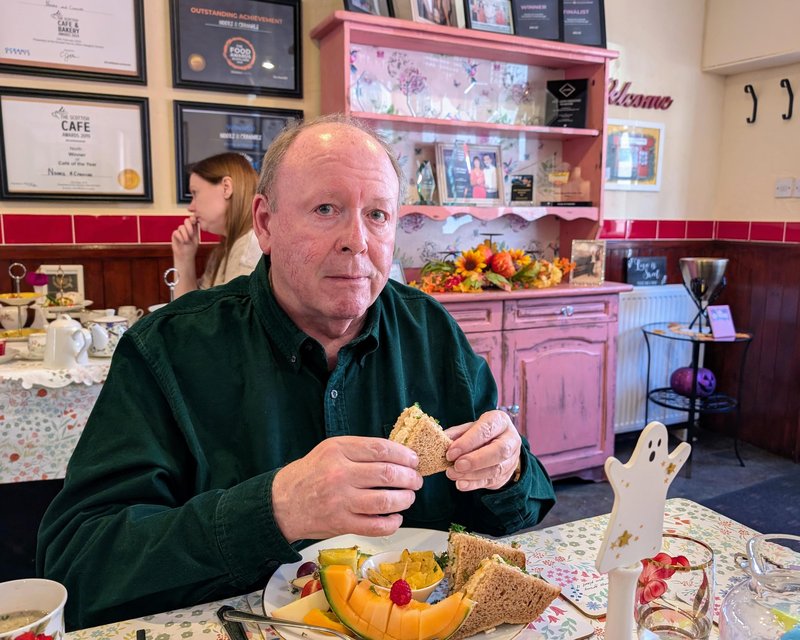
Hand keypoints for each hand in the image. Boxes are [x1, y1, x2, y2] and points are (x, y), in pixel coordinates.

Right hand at [171, 216, 199, 261]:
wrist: (185, 256)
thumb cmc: (191, 248)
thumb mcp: (195, 239)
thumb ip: (195, 231)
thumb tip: (195, 222)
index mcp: (193, 229)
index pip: (193, 220)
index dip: (193, 218)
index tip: (194, 221)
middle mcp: (186, 229)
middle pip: (186, 221)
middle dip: (189, 227)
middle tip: (191, 235)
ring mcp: (180, 231)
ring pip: (181, 227)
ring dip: (185, 235)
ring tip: (187, 242)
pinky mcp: (175, 234)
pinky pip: (176, 232)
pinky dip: (180, 237)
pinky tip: (182, 242)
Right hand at [272, 436, 422, 542]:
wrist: (282, 503)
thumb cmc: (311, 473)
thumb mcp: (329, 449)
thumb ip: (359, 449)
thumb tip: (397, 454)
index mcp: (338, 451)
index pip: (381, 449)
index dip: (404, 455)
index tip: (413, 460)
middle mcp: (340, 475)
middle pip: (387, 474)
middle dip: (410, 477)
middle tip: (416, 480)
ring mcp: (341, 501)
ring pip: (386, 501)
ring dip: (405, 499)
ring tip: (408, 497)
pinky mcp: (341, 524)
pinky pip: (376, 526)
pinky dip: (392, 523)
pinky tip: (396, 517)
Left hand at [444, 410, 520, 490]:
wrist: (499, 444)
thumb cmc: (480, 433)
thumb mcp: (469, 428)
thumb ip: (457, 434)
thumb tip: (441, 440)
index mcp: (500, 421)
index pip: (486, 430)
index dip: (468, 442)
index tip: (451, 452)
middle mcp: (511, 439)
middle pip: (499, 451)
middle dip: (475, 460)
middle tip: (456, 465)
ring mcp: (512, 459)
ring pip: (496, 469)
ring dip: (472, 474)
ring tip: (453, 474)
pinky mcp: (506, 475)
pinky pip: (492, 481)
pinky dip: (474, 484)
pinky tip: (461, 484)